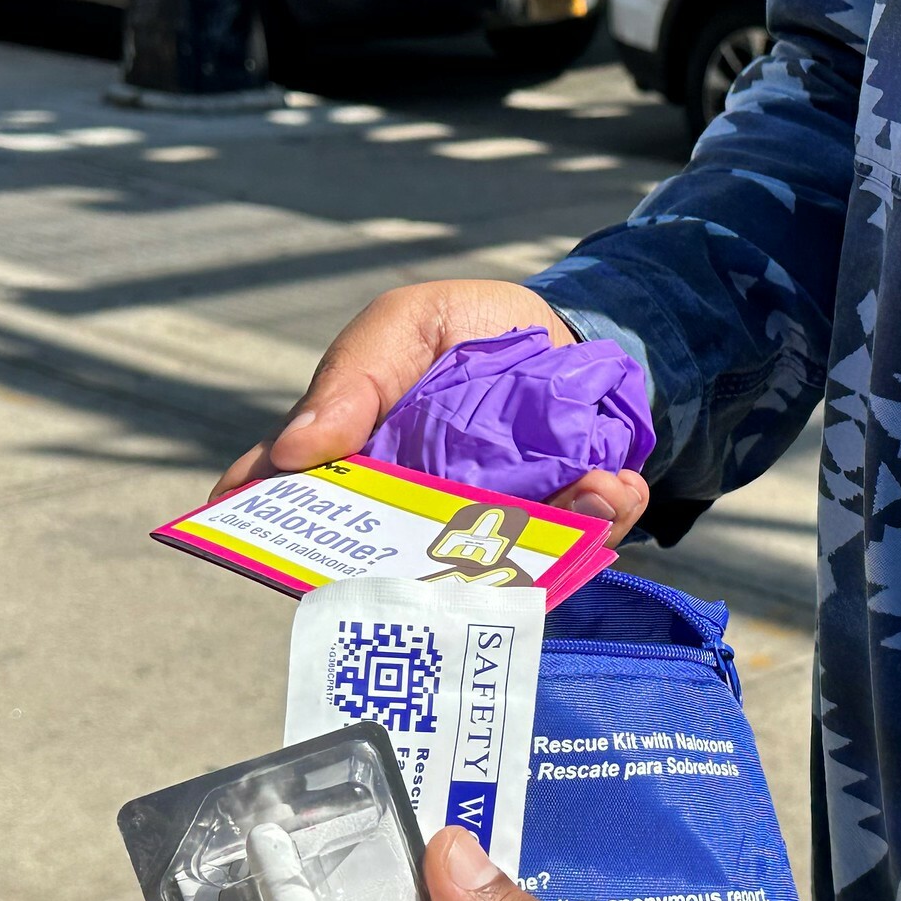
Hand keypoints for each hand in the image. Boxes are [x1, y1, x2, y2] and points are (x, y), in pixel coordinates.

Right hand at [214, 279, 648, 543]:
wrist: (571, 330)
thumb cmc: (469, 329)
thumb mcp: (404, 324)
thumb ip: (354, 378)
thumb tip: (288, 452)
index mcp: (367, 474)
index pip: (311, 528)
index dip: (289, 556)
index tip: (290, 568)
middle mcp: (427, 522)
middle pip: (409, 576)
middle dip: (437, 572)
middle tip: (467, 542)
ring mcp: (497, 535)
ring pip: (503, 574)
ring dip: (542, 544)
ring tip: (585, 491)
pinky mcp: (563, 534)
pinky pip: (580, 547)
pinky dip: (601, 516)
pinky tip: (612, 485)